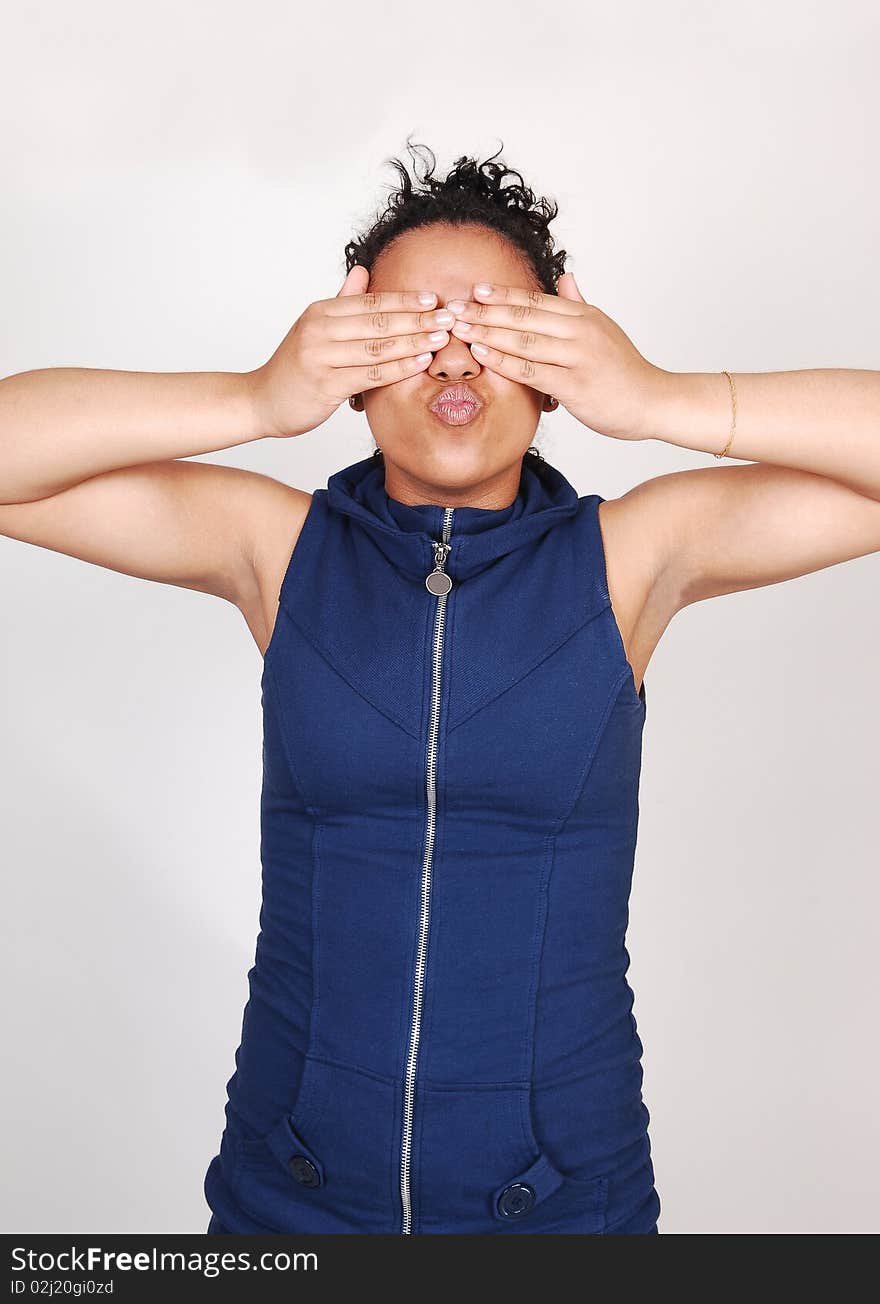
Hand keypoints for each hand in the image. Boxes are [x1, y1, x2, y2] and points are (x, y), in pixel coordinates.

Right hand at [249, 265, 453, 437]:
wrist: (261, 401)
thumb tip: (362, 270)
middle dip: (418, 318)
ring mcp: (321, 357)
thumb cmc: (294, 367)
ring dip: (414, 341)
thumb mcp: (315, 328)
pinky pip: (371, 374)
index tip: (434, 299)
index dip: (405, 300)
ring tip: (442, 338)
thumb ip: (342, 301)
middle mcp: (319, 329)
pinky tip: (421, 362)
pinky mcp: (325, 384)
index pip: (371, 302)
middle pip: (378, 321)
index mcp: (320, 312)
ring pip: (378, 347)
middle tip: (449, 316)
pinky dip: (399, 367)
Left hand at [447, 273, 661, 440]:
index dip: (503, 294)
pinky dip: (503, 361)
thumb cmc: (625, 371)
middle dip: (485, 310)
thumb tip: (565, 277)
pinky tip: (482, 354)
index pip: (535, 299)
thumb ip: (579, 304)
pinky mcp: (574, 384)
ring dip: (487, 332)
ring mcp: (577, 356)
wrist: (653, 402)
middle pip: (524, 314)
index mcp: (583, 315)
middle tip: (454, 307)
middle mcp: (580, 330)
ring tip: (459, 328)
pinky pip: (531, 370)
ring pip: (524, 339)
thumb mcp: (603, 329)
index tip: (474, 290)